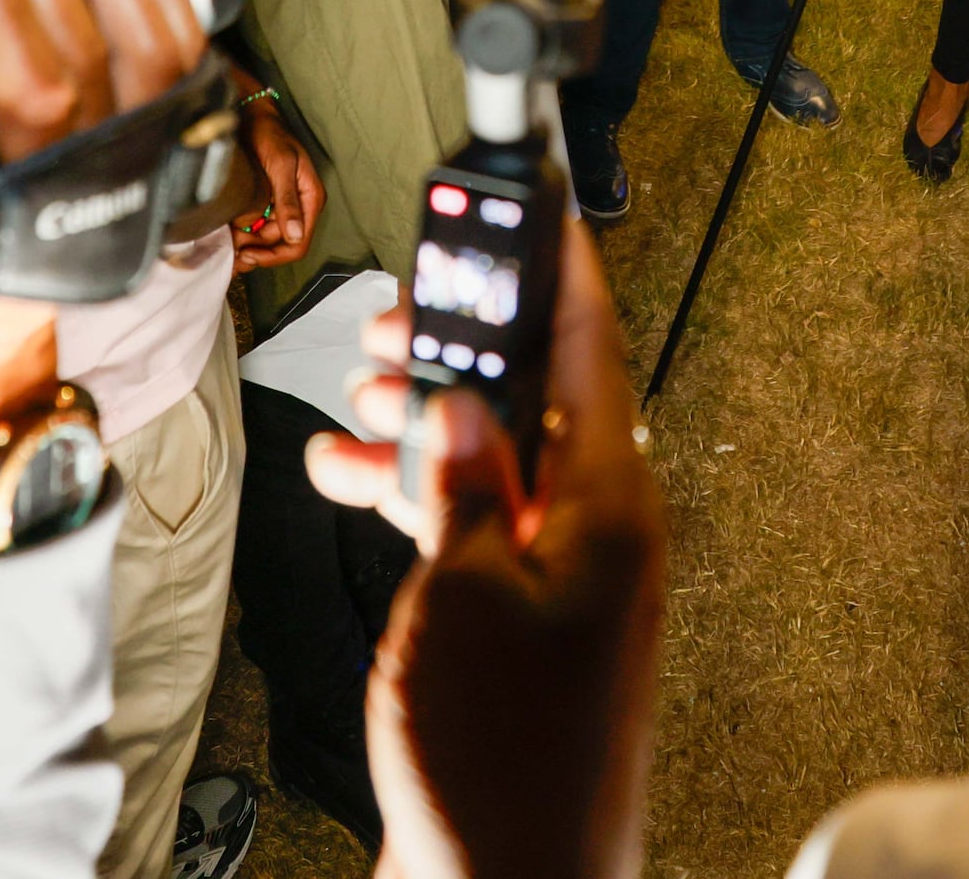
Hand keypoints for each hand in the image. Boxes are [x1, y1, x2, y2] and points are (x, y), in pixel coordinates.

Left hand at [234, 95, 321, 271]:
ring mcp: (283, 204)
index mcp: (310, 198)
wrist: (252, 116)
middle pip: (281, 244)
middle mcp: (299, 205)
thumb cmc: (270, 133)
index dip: (276, 256)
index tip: (250, 256)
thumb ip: (288, 199)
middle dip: (258, 251)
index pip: (299, 242)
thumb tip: (295, 235)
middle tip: (232, 254)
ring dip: (249, 244)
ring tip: (227, 243)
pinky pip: (259, 226)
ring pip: (268, 238)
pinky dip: (245, 233)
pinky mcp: (269, 201)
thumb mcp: (280, 164)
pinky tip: (229, 232)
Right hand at [309, 222, 662, 878]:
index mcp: (610, 510)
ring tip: (363, 393)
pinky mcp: (527, 638)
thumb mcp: (462, 590)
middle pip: (539, 401)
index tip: (540, 203)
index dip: (560, 267)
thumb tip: (462, 402)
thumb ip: (460, 482)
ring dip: (429, 422)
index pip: (591, 349)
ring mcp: (567, 592)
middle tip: (401, 310)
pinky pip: (480, 531)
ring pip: (499, 462)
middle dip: (465, 346)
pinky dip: (421, 498)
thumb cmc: (499, 766)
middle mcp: (601, 542)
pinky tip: (358, 479)